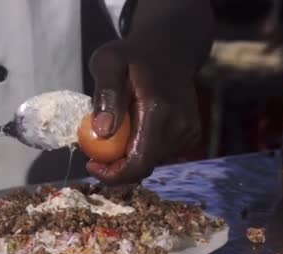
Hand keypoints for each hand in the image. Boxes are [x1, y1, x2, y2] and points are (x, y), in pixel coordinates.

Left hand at [86, 39, 200, 184]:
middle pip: (143, 166)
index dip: (114, 175)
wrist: (169, 49)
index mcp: (158, 110)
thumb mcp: (108, 61)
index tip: (91, 165)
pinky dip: (142, 148)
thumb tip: (102, 130)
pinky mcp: (191, 135)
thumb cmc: (132, 56)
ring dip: (128, 155)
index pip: (139, 162)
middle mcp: (179, 125)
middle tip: (95, 146)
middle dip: (116, 165)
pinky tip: (136, 127)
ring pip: (151, 162)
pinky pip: (160, 154)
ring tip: (118, 127)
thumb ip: (106, 93)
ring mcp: (188, 132)